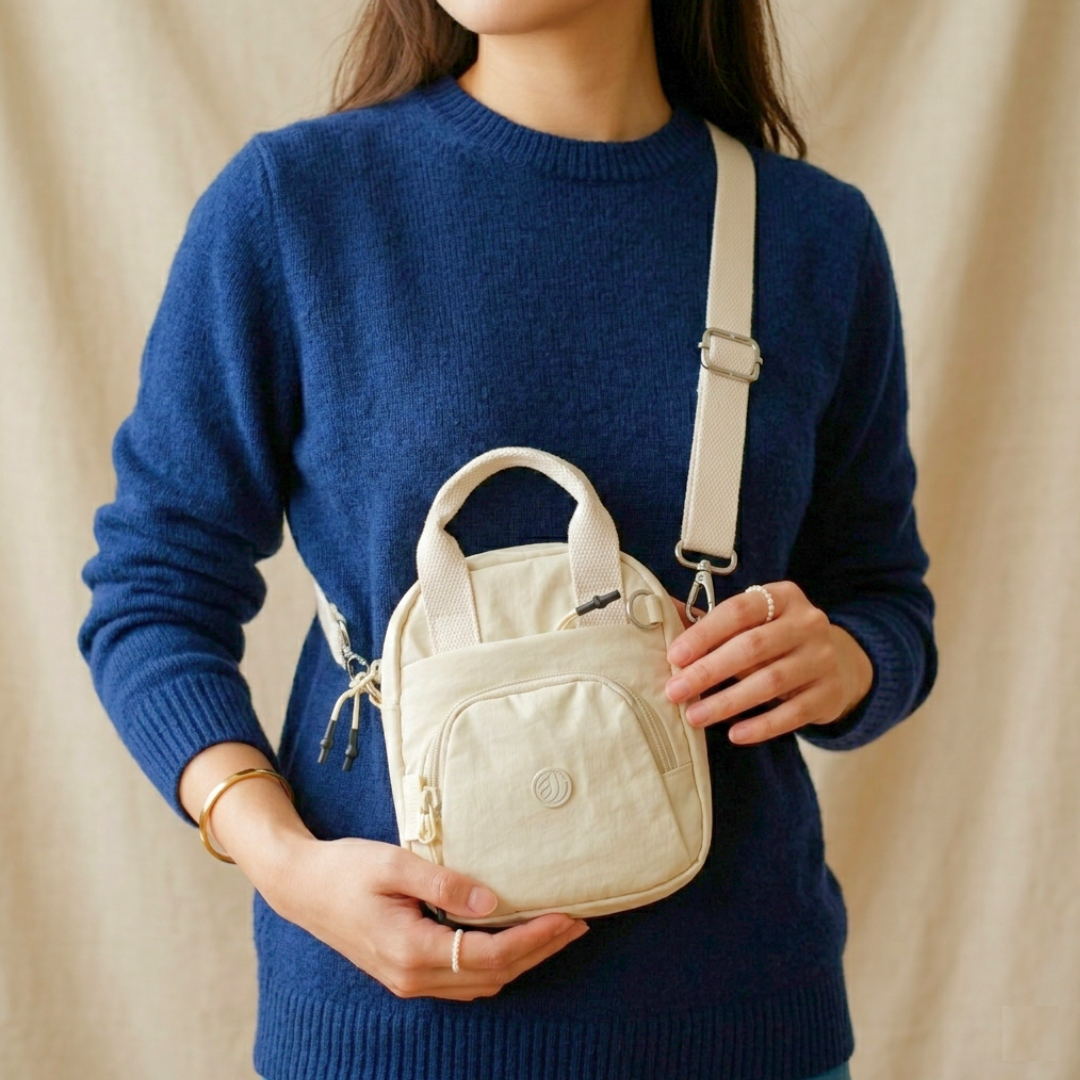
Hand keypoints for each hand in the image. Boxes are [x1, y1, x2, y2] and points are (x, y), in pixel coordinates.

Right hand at [264, 836, 589, 1000]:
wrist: (301, 886)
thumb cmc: (345, 868)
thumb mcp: (395, 864)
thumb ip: (445, 884)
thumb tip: (493, 902)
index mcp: (411, 950)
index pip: (490, 954)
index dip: (534, 938)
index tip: (568, 916)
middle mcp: (412, 977)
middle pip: (494, 975)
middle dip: (540, 950)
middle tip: (578, 924)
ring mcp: (408, 981)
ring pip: (481, 983)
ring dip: (522, 960)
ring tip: (555, 930)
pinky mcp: (405, 973)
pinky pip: (463, 980)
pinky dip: (495, 964)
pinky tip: (512, 939)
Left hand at [663, 581, 872, 744]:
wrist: (836, 664)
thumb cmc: (775, 639)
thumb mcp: (751, 623)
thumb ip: (710, 622)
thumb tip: (659, 611)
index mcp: (782, 596)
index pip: (738, 611)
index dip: (704, 633)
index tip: (674, 656)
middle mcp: (808, 623)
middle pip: (752, 647)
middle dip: (708, 671)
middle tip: (675, 691)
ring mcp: (823, 658)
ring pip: (771, 681)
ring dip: (728, 702)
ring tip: (695, 716)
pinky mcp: (830, 693)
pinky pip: (793, 713)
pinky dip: (762, 725)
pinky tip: (734, 734)